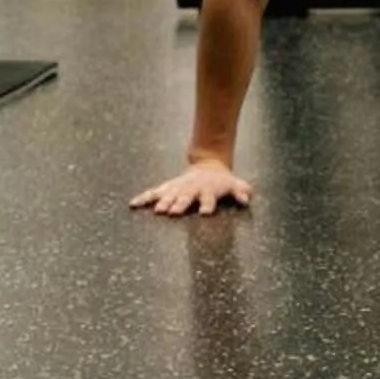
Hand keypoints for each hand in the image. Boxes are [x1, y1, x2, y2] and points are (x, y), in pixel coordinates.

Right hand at [130, 157, 253, 216]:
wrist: (208, 166)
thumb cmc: (221, 181)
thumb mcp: (233, 184)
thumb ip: (241, 191)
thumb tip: (246, 198)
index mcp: (208, 190)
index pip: (208, 198)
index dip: (207, 205)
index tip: (205, 213)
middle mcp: (191, 189)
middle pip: (185, 197)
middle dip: (179, 204)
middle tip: (173, 212)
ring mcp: (177, 188)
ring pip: (168, 195)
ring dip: (163, 202)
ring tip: (157, 211)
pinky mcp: (166, 188)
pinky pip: (153, 193)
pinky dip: (143, 198)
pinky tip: (132, 204)